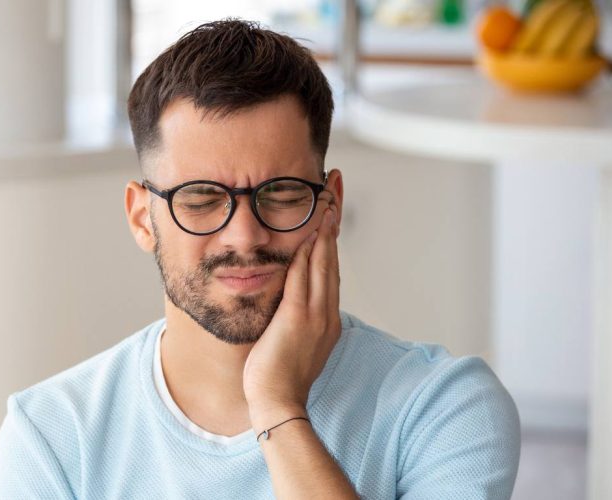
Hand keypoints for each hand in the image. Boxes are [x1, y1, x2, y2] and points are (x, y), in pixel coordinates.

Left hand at [243, 201, 340, 430]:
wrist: (277, 402)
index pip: (329, 269)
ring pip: (323, 263)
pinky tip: (309, 231)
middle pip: (332, 258)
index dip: (331, 237)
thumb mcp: (292, 340)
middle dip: (333, 222)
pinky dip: (308, 253)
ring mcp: (315, 315)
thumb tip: (288, 299)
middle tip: (334, 190)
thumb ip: (294, 316)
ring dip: (325, 229)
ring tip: (327, 199)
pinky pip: (303, 279)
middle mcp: (326, 312)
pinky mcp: (298, 318)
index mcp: (326, 318)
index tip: (331, 210)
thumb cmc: (278, 375)